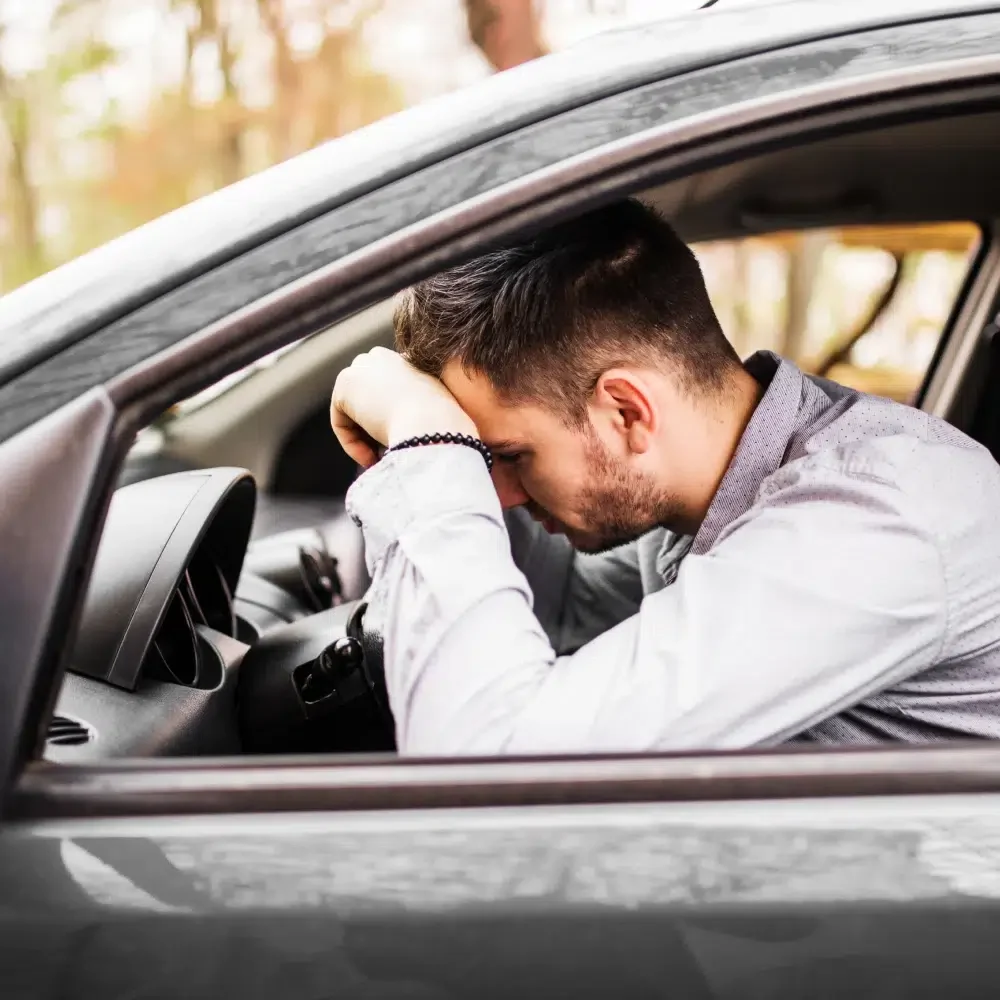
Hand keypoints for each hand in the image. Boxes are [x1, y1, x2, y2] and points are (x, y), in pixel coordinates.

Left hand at [330, 347, 476, 467]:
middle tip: (387, 455)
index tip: (402, 444)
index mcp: (409, 359)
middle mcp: (384, 357)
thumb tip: (398, 431)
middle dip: (373, 429)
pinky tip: (372, 457)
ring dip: (365, 440)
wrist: (434, 425)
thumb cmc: (445, 428)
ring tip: (383, 459)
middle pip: (367, 401)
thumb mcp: (439, 415)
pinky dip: (353, 445)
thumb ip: (420, 414)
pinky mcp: (344, 384)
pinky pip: (341, 422)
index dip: (392, 422)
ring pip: (354, 414)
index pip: (389, 394)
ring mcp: (362, 367)